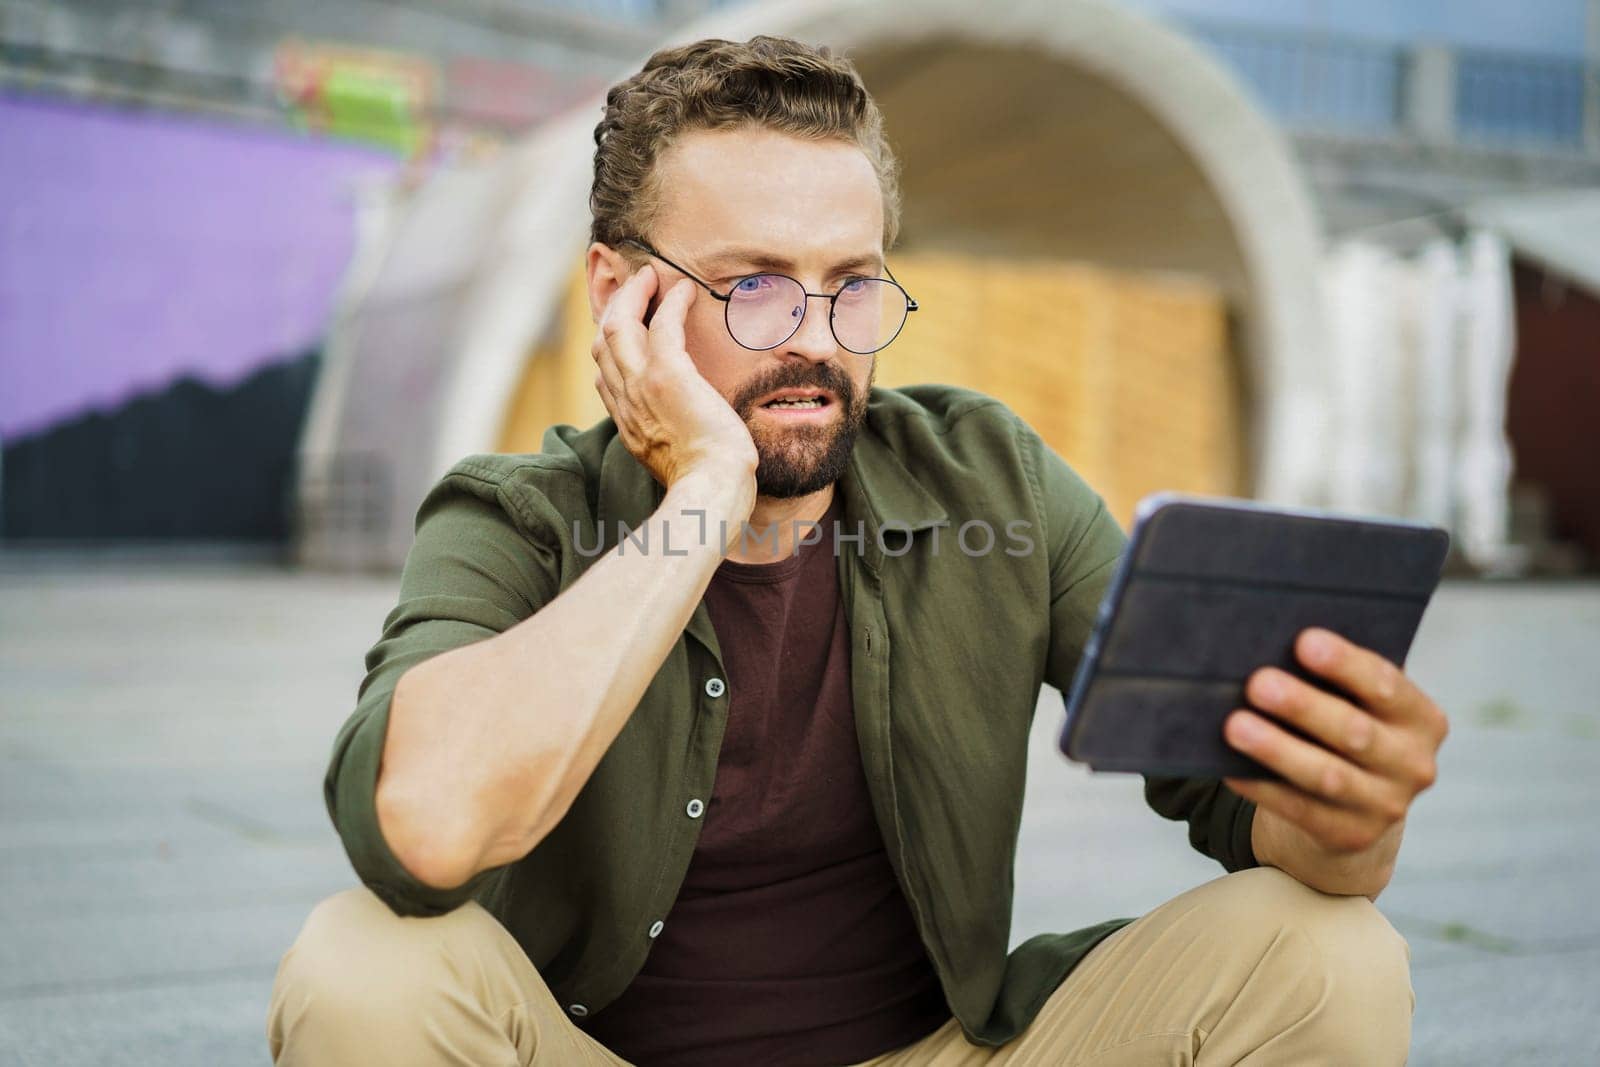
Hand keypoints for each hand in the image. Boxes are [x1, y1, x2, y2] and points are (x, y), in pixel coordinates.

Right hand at [591, 264, 757, 497]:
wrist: (711, 488)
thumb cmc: (706, 482)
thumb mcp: (676, 460)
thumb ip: (671, 440)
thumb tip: (687, 435)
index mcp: (627, 424)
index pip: (603, 375)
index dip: (611, 345)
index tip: (627, 327)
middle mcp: (625, 402)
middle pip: (601, 343)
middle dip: (615, 308)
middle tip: (636, 288)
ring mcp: (641, 386)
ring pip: (618, 325)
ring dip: (634, 294)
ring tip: (652, 277)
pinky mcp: (667, 375)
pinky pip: (662, 324)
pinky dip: (670, 302)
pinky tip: (685, 290)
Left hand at [1222, 628, 1448, 858]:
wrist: (1357, 807)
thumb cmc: (1346, 729)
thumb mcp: (1359, 704)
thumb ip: (1335, 680)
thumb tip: (1270, 648)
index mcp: (1422, 719)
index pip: (1385, 685)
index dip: (1345, 664)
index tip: (1303, 641)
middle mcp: (1413, 764)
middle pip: (1354, 732)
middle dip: (1303, 706)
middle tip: (1257, 683)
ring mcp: (1386, 806)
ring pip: (1327, 775)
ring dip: (1278, 749)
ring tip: (1236, 725)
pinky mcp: (1351, 835)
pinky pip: (1300, 809)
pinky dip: (1263, 786)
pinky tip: (1231, 767)